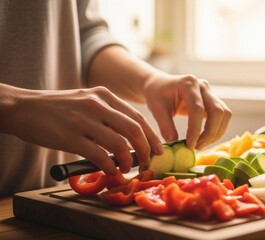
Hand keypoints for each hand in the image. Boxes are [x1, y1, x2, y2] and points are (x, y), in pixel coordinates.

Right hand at [0, 85, 162, 174]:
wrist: (24, 108)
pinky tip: (111, 170)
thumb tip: (130, 138)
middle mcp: (97, 105)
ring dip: (128, 160)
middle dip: (146, 149)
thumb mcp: (86, 101)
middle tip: (148, 161)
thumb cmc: (58, 108)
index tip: (158, 149)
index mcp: (103, 95)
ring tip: (127, 168)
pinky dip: (110, 166)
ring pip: (119, 143)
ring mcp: (83, 120)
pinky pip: (99, 155)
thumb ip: (108, 114)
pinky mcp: (70, 137)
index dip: (151, 135)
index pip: (137, 117)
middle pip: (134, 129)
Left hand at [143, 73, 231, 149]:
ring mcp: (211, 93)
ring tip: (201, 145)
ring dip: (216, 133)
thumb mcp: (156, 108)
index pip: (197, 108)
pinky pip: (223, 117)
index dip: (195, 129)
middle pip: (217, 111)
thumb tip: (174, 143)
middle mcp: (203, 86)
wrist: (161, 85)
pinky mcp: (214, 101)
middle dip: (210, 132)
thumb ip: (165, 125)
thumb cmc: (157, 95)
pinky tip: (205, 140)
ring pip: (225, 114)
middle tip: (197, 147)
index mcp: (188, 83)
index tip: (189, 145)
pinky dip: (217, 130)